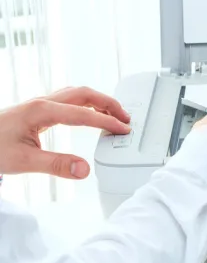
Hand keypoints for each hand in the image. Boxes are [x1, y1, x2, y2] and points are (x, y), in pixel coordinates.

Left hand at [0, 87, 130, 178]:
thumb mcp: (24, 162)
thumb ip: (57, 165)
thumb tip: (84, 169)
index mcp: (42, 111)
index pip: (83, 114)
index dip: (106, 122)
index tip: (123, 130)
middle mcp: (42, 103)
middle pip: (84, 94)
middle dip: (108, 104)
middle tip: (126, 118)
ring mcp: (39, 104)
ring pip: (76, 94)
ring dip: (98, 101)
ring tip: (114, 115)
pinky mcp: (37, 110)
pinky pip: (68, 100)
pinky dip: (86, 104)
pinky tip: (89, 115)